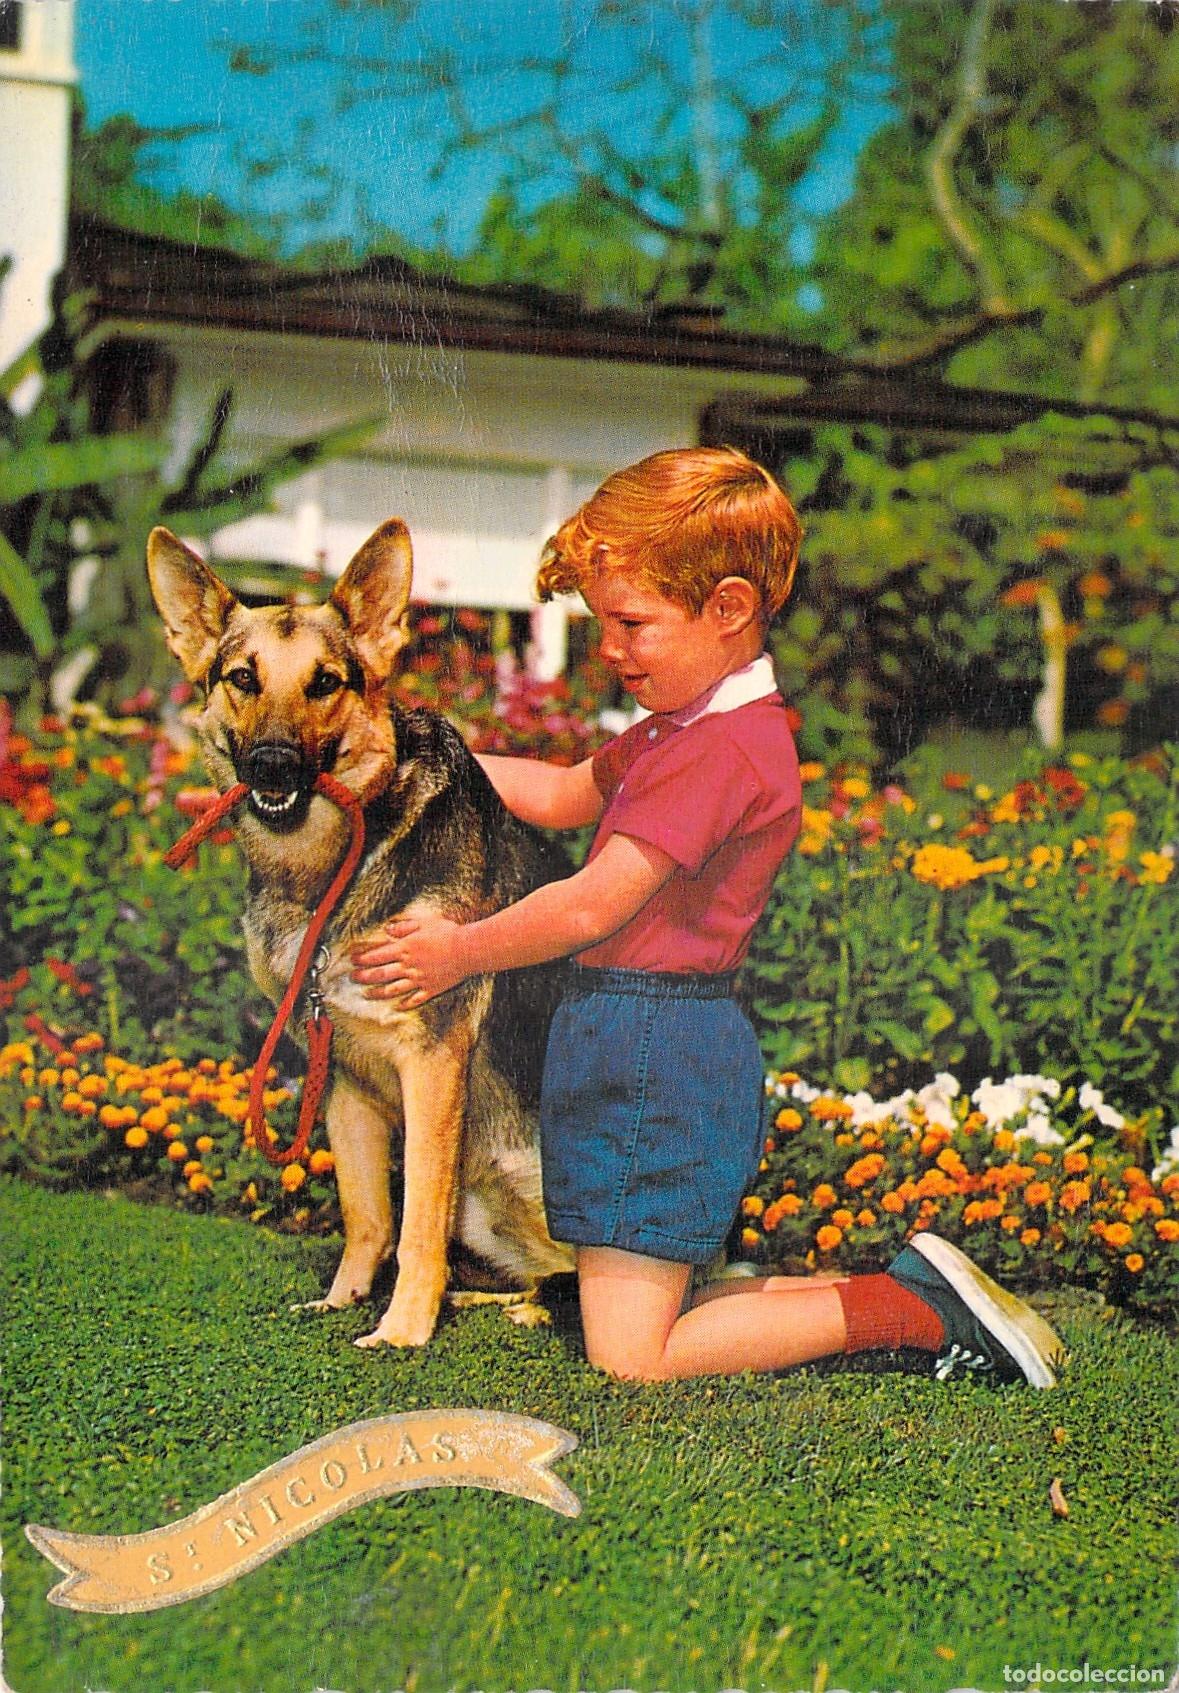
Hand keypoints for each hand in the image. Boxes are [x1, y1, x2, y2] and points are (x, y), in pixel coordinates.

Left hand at [350, 913, 468, 1007]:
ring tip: (367, 995)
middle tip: (353, 978)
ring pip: (393, 989)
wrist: (467, 950)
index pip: (377, 955)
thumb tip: (387, 929)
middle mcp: (409, 966)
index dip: (362, 958)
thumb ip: (404, 926)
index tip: (352, 960)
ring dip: (378, 993)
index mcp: (405, 948)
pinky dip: (405, 1004)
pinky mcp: (431, 989)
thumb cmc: (447, 933)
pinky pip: (415, 999)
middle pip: (381, 974)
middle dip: (364, 977)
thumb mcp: (424, 922)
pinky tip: (397, 1006)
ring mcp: (419, 980)